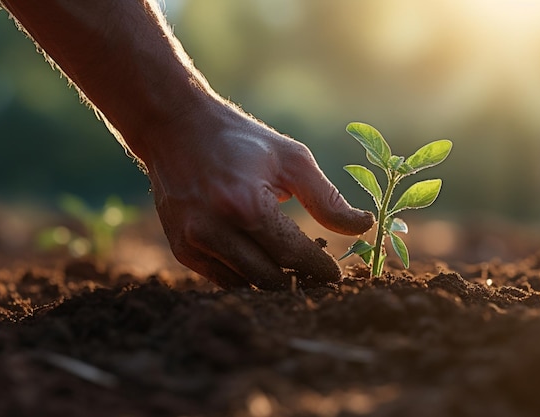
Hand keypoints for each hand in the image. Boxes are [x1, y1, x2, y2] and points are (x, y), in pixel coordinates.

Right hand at [145, 103, 373, 289]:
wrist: (176, 128)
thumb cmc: (240, 141)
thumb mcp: (291, 159)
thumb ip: (327, 199)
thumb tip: (363, 226)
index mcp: (245, 205)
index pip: (292, 254)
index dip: (319, 269)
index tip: (336, 275)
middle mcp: (213, 230)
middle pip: (270, 277)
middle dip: (299, 278)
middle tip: (316, 271)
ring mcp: (193, 242)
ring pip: (247, 284)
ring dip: (273, 279)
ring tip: (291, 265)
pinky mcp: (182, 249)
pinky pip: (224, 279)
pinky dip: (247, 275)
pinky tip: (261, 258)